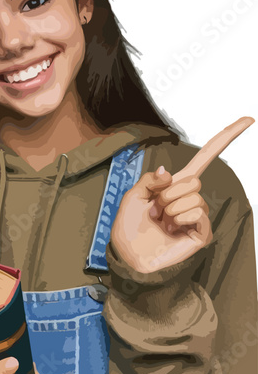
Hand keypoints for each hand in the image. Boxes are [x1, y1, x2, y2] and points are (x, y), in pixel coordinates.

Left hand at [111, 117, 253, 273]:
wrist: (128, 254)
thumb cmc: (129, 226)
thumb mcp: (133, 195)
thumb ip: (150, 180)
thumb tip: (169, 171)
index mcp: (175, 185)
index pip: (204, 158)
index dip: (224, 138)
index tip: (247, 119)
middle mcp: (190, 197)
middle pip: (193, 179)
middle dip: (167, 194)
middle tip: (155, 209)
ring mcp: (198, 215)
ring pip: (194, 196)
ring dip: (170, 209)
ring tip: (161, 222)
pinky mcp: (202, 232)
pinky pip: (198, 213)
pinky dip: (179, 219)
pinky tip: (171, 229)